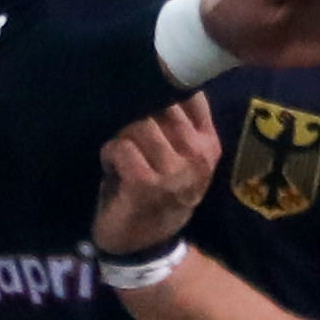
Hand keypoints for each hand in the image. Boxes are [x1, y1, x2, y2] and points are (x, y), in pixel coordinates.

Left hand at [93, 98, 218, 254]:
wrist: (144, 247)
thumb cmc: (155, 193)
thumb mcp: (178, 157)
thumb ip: (175, 122)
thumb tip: (154, 72)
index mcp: (208, 144)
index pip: (189, 94)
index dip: (161, 86)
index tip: (143, 96)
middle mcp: (198, 156)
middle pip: (160, 104)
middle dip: (135, 116)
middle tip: (128, 139)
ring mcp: (174, 172)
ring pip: (138, 124)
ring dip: (121, 138)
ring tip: (121, 158)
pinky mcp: (146, 184)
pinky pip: (121, 147)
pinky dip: (110, 155)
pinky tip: (112, 170)